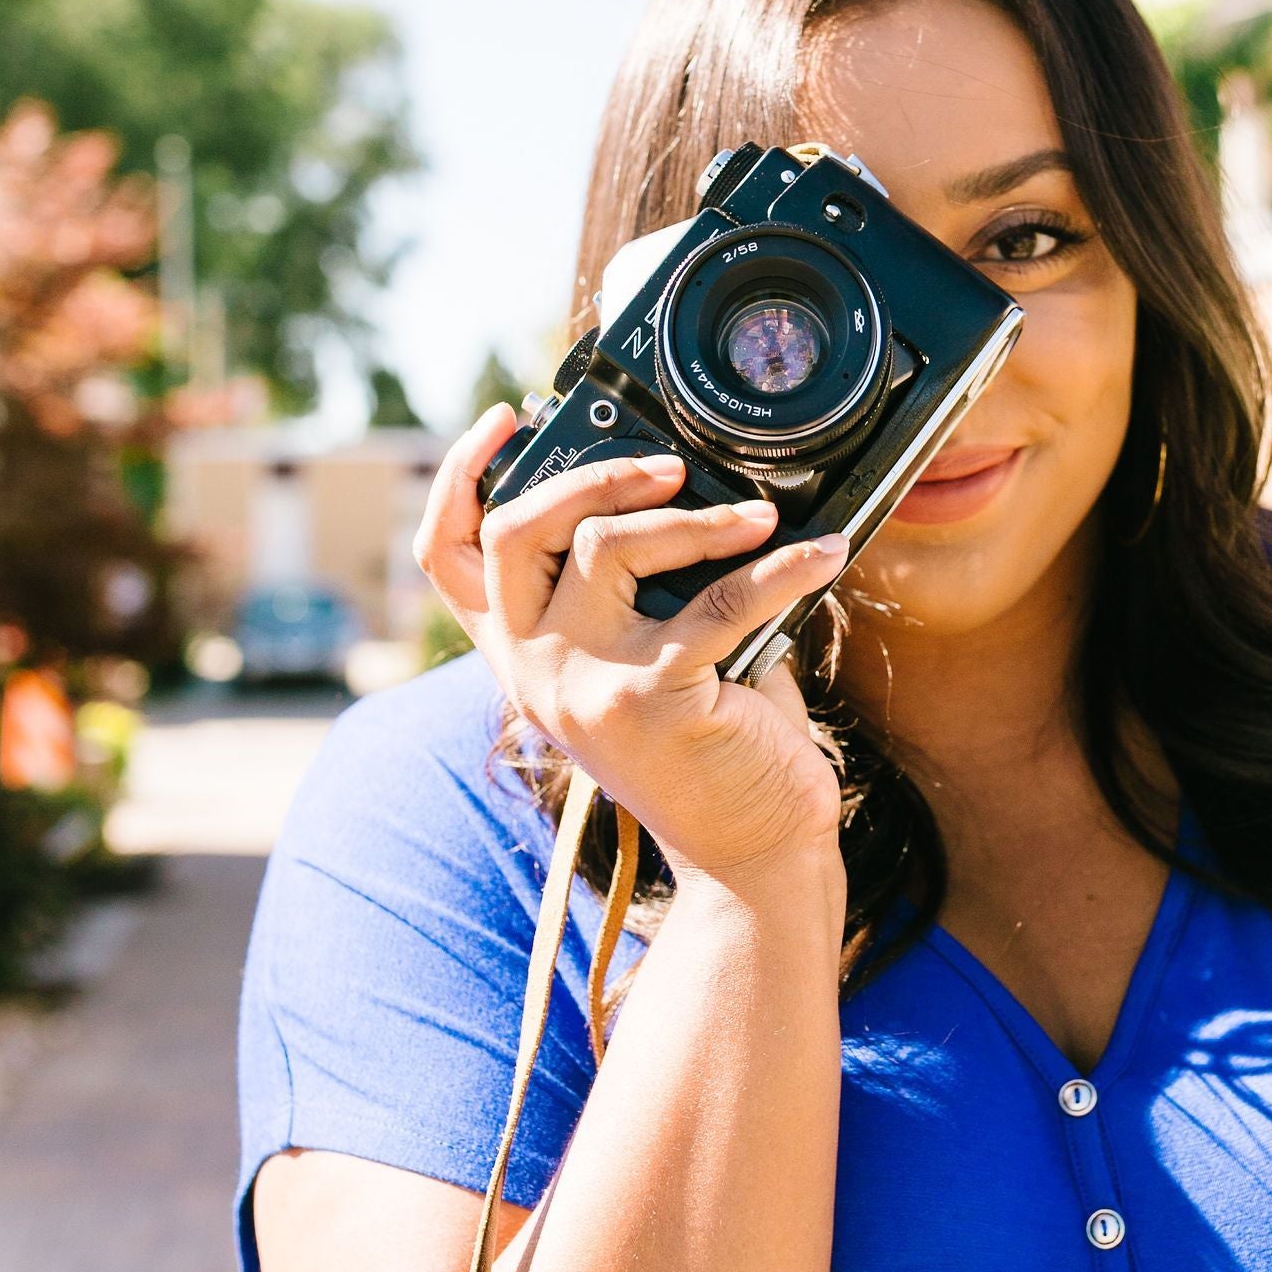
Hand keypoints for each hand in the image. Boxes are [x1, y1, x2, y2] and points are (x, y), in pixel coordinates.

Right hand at [414, 407, 847, 888]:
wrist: (753, 852)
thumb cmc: (716, 743)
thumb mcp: (653, 654)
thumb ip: (645, 583)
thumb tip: (693, 485)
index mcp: (524, 654)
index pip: (449, 556)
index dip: (459, 476)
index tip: (505, 419)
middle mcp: (534, 670)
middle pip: (516, 532)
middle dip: (591, 477)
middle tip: (666, 470)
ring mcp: (583, 687)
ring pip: (606, 548)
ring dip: (698, 518)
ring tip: (758, 517)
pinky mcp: (650, 700)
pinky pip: (719, 601)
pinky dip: (782, 567)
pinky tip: (823, 553)